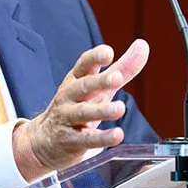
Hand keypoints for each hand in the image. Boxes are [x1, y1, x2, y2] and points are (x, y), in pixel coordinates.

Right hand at [12, 39, 149, 180]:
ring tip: (120, 108)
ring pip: (84, 112)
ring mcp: (67, 118)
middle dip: (100, 82)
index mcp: (76, 80)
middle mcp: (69, 96)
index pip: (84, 65)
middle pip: (84, 86)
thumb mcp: (99, 87)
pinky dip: (102, 138)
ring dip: (102, 110)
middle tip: (117, 78)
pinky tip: (117, 135)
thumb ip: (122, 68)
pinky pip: (87, 139)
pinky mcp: (70, 141)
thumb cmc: (77, 107)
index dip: (94, 58)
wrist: (44, 141)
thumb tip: (143, 45)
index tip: (108, 52)